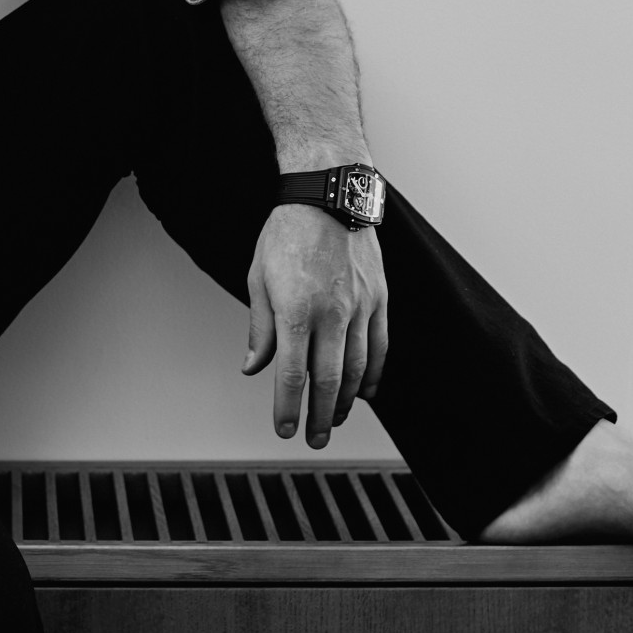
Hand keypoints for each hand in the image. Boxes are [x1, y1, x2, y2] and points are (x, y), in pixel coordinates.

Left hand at [242, 205, 387, 446]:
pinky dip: (374, 374)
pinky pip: (379, 346)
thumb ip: (260, 327)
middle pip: (329, 380)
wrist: (328, 193)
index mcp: (296, 309)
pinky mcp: (379, 298)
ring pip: (358, 368)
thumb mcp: (258, 276)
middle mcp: (331, 312)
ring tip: (337, 420)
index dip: (287, 406)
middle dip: (321, 416)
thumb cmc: (286, 233)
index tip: (284, 429)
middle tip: (315, 439)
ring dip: (347, 401)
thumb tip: (253, 367)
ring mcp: (360, 306)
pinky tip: (367, 392)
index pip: (291, 373)